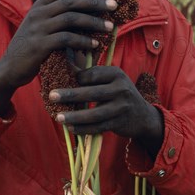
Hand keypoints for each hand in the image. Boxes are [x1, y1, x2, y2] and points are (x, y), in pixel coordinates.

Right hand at [0, 0, 116, 115]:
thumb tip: (86, 12)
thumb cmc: (32, 48)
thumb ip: (58, 17)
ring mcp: (38, 29)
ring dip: (93, 22)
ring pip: (71, 19)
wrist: (10, 68)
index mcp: (40, 6)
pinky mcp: (39, 45)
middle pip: (71, 2)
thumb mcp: (42, 27)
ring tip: (110, 27)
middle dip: (95, 2)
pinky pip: (66, 39)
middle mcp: (38, 14)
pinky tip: (95, 44)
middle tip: (114, 4)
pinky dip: (83, 41)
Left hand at [49, 66, 163, 158]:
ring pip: (94, 114)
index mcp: (117, 74)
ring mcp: (121, 107)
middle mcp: (121, 89)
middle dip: (70, 95)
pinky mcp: (119, 123)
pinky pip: (98, 127)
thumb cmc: (120, 94)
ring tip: (58, 117)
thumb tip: (67, 65)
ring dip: (74, 116)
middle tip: (51, 96)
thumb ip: (92, 75)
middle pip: (91, 93)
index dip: (76, 78)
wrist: (143, 116)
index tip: (60, 80)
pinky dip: (83, 129)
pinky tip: (71, 128)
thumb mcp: (112, 80)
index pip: (92, 74)